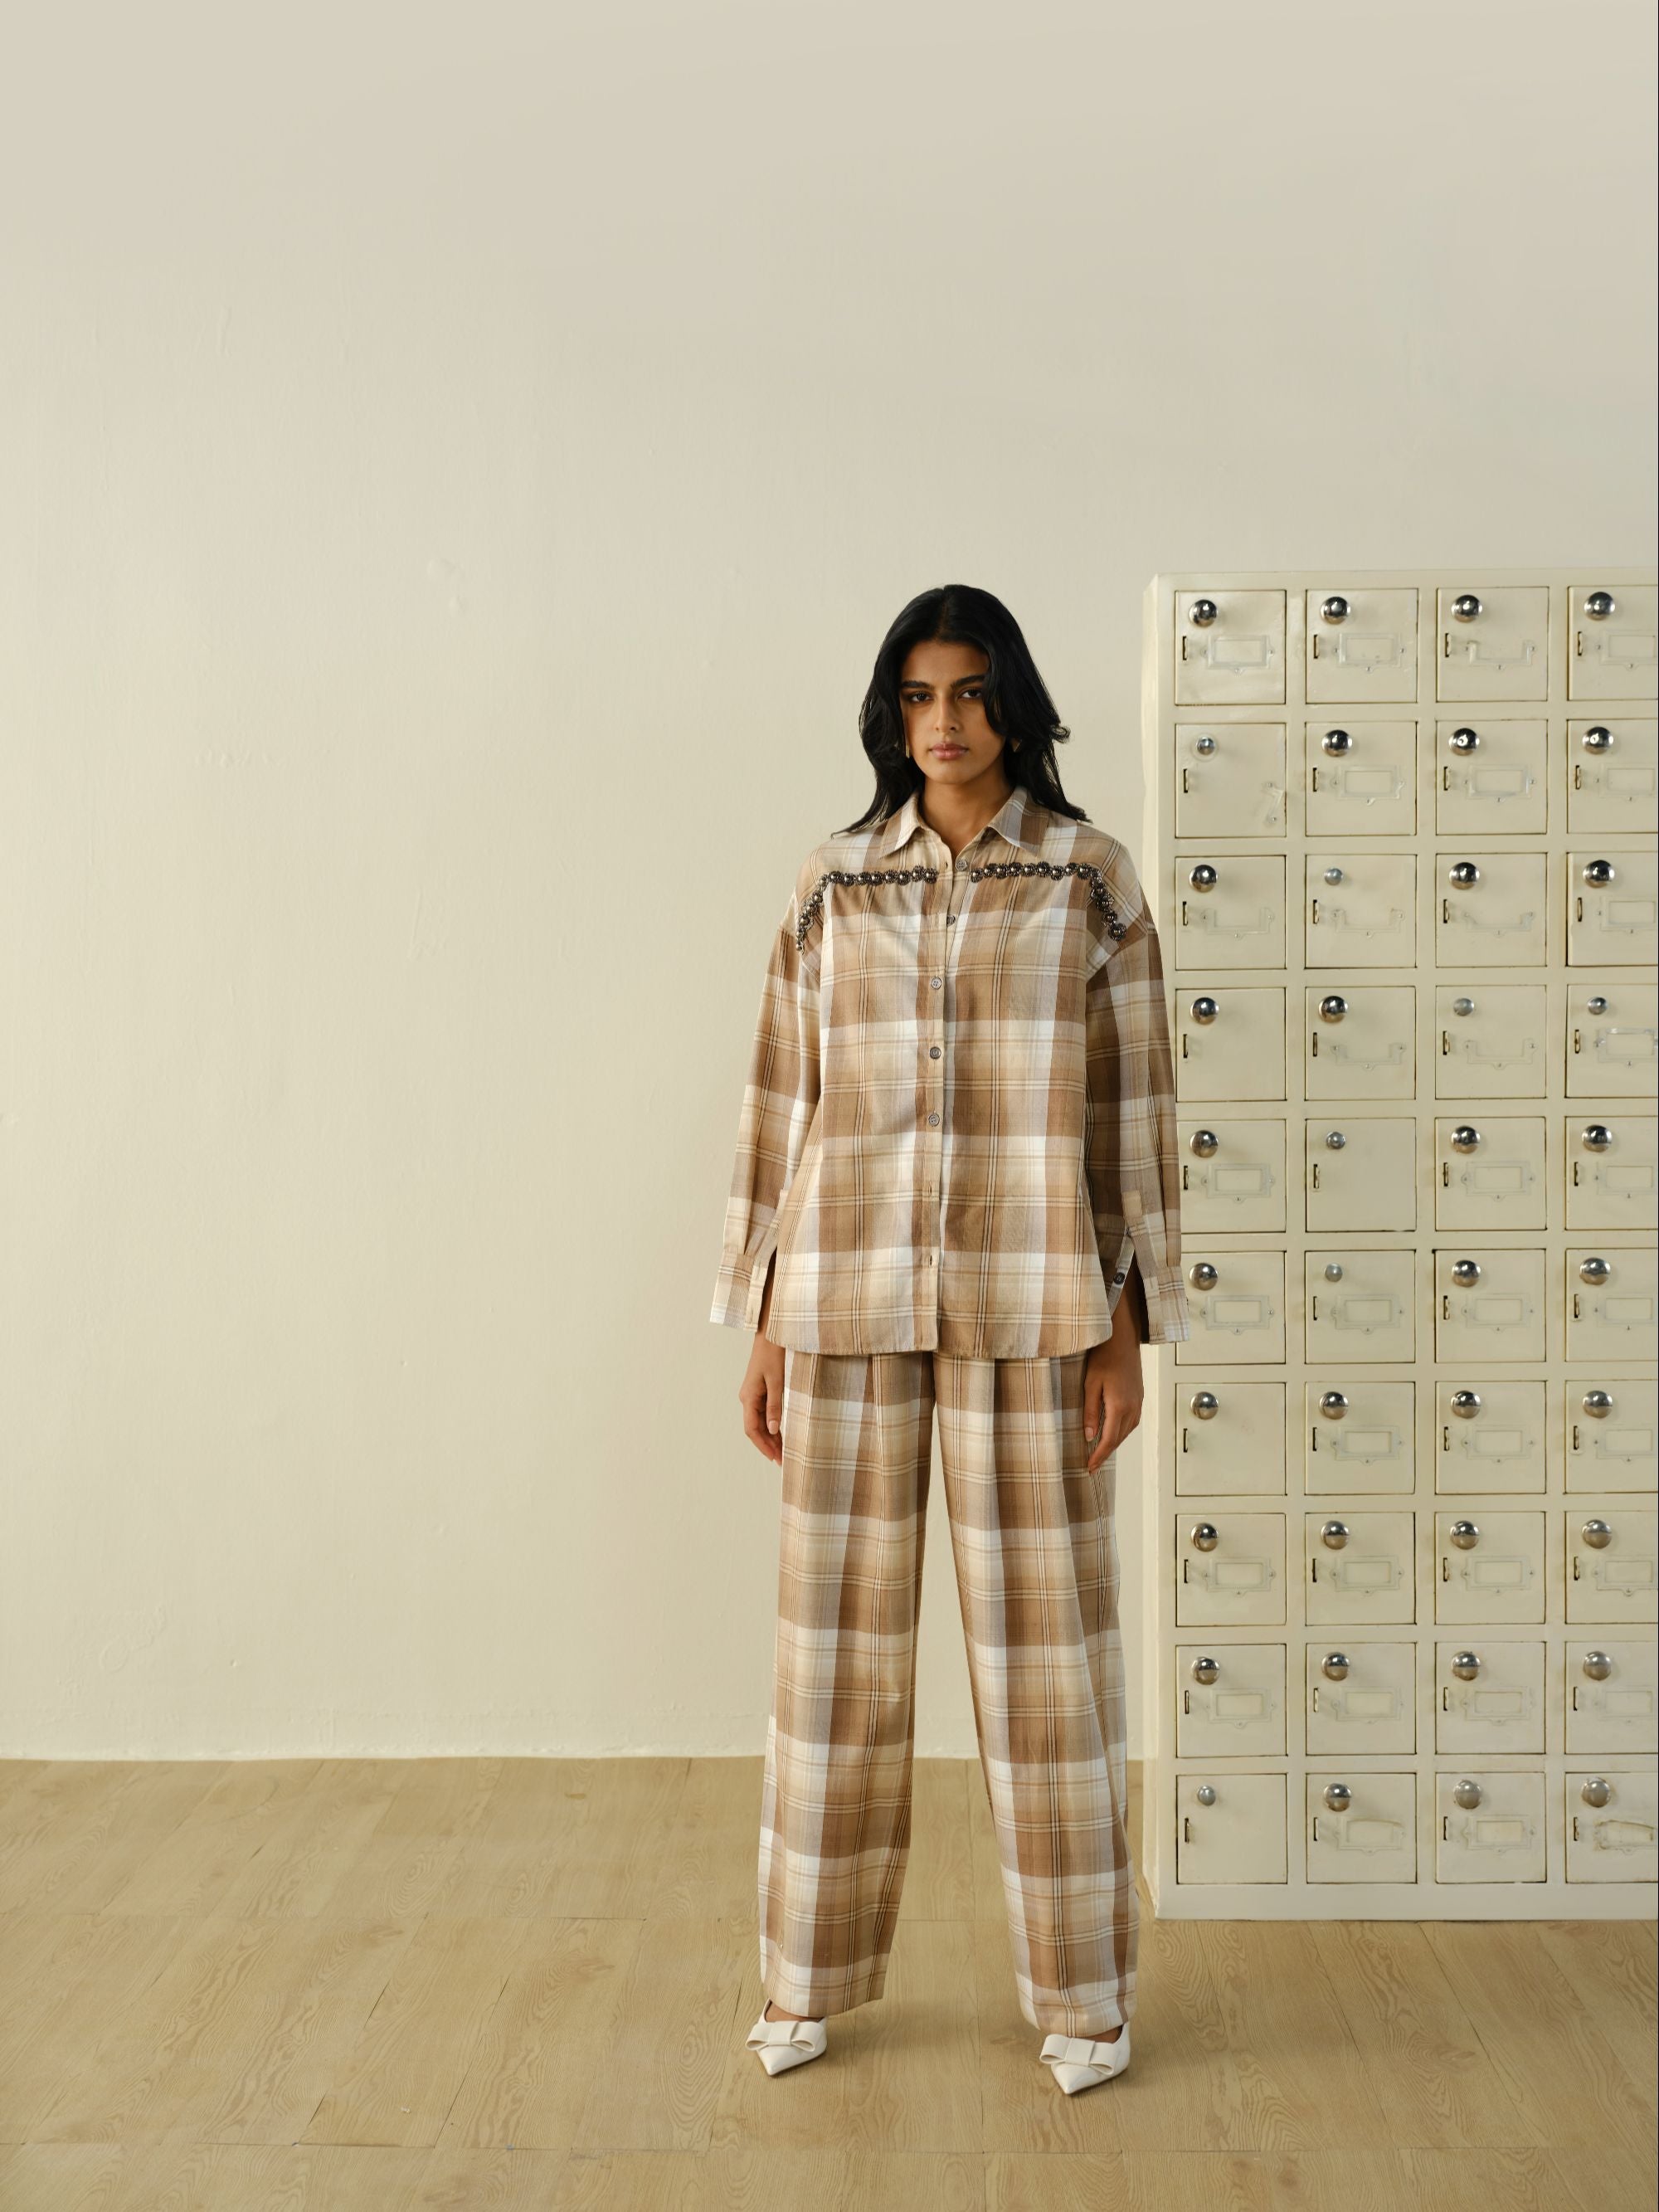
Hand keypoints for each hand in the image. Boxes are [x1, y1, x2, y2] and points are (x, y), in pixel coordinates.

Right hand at [738, 1259, 785, 1463]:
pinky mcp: (762, 1386)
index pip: (752, 1429)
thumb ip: (776, 1405)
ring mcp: (754, 1391)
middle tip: (784, 1460)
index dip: (764, 1446)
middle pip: (755, 1427)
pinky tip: (784, 1429)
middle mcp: (748, 1396)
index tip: (777, 1459)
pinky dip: (774, 1422)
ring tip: (786, 1449)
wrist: (774, 1328)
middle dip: (768, 1444)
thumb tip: (773, 1429)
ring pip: (761, 1420)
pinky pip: (765, 1410)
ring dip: (771, 1435)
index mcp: (748, 1396)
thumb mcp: (778, 1380)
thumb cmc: (776, 1351)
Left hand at [1081, 1300, 1144, 1476]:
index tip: (1089, 1467)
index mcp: (1119, 1406)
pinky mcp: (1139, 1396)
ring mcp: (1138, 1402)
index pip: (1108, 1440)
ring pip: (1127, 1431)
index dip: (1098, 1456)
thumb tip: (1090, 1436)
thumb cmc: (1103, 1357)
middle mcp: (1132, 1407)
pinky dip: (1122, 1432)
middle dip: (1105, 1453)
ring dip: (1114, 1443)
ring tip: (1100, 1452)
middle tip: (1092, 1465)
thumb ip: (1091, 1411)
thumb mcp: (1090, 1384)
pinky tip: (1114, 1432)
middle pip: (1118, 1438)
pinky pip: (1132, 1421)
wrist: (1123, 1339)